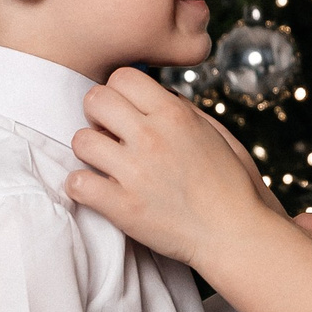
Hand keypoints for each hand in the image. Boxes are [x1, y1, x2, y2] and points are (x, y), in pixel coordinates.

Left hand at [68, 67, 267, 264]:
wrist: (235, 235)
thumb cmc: (230, 185)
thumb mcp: (215, 133)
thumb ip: (181, 109)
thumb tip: (156, 94)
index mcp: (175, 115)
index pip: (122, 76)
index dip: (118, 92)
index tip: (123, 111)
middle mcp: (152, 137)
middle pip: (95, 100)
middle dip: (97, 114)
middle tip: (107, 134)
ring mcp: (135, 172)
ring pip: (80, 140)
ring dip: (88, 151)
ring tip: (104, 164)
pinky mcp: (123, 207)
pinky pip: (77, 183)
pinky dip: (82, 187)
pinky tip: (97, 191)